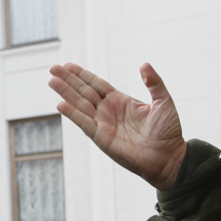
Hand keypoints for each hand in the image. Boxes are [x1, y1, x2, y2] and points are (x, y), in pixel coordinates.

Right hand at [48, 62, 187, 189]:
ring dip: (65, 93)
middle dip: (68, 80)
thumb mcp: (163, 101)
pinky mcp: (101, 138)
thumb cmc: (168, 131)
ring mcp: (103, 124)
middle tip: (53, 68)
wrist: (169, 157)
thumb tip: (144, 64)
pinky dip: (72, 114)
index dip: (82, 74)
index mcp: (120, 101)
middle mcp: (108, 111)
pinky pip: (84, 123)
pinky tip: (60, 104)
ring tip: (52, 81)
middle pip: (83, 92)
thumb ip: (153, 82)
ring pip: (79, 105)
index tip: (68, 65)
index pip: (96, 84)